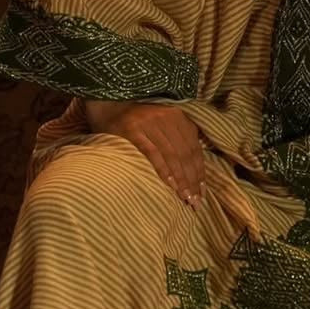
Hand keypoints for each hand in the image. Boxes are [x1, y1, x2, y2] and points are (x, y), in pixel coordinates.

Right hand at [84, 100, 204, 210]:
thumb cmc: (136, 122)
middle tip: (195, 202)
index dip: (199, 172)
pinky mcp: (134, 130)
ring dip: (181, 179)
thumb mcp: (162, 125)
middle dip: (192, 180)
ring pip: (172, 155)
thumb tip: (194, 172)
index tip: (202, 193)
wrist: (107, 106)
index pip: (194, 149)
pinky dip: (163, 170)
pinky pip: (153, 153)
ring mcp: (150, 123)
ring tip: (185, 197)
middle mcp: (167, 118)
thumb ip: (177, 140)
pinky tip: (170, 184)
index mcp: (177, 117)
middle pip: (185, 154)